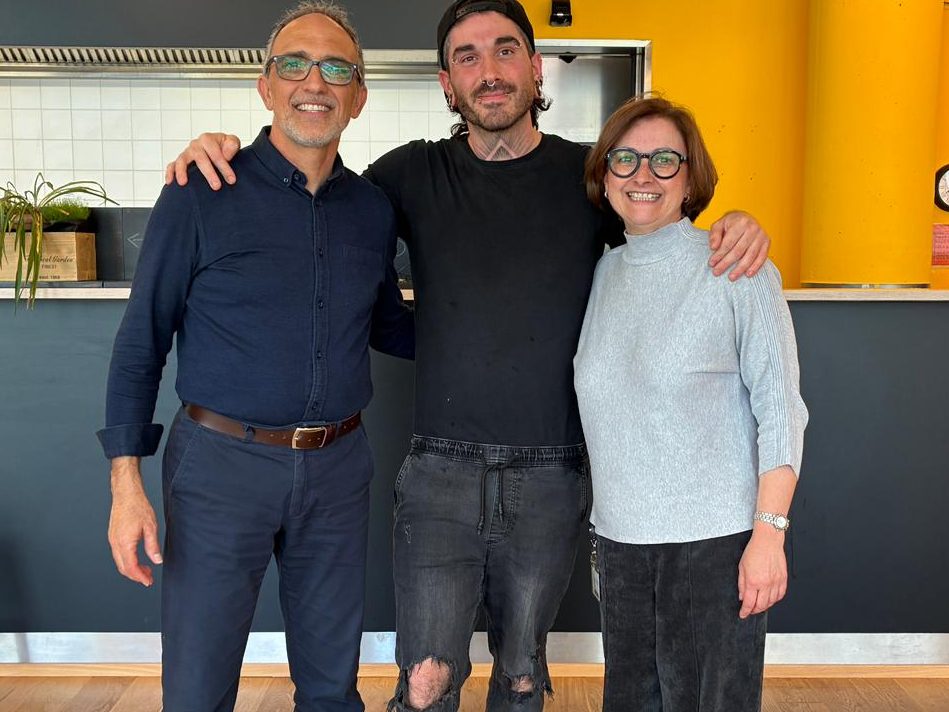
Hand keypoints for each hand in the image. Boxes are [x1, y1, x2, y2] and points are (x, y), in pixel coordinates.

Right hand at [108, 458, 161, 586]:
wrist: (126, 493)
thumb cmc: (138, 506)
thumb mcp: (151, 527)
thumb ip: (153, 546)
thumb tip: (157, 560)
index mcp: (124, 543)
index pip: (131, 567)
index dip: (140, 577)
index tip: (148, 582)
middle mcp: (115, 543)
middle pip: (123, 568)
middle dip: (136, 576)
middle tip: (149, 578)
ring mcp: (112, 540)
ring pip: (120, 562)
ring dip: (131, 569)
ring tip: (146, 569)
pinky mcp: (113, 536)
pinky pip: (118, 554)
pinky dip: (127, 560)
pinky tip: (137, 558)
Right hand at [164, 133, 241, 189]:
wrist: (218, 148)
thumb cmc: (225, 147)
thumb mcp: (232, 142)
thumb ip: (232, 144)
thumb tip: (226, 153)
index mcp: (208, 139)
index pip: (216, 153)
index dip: (224, 167)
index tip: (231, 180)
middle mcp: (195, 145)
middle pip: (200, 158)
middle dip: (208, 173)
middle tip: (216, 186)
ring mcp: (187, 153)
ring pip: (182, 160)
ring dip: (181, 171)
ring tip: (183, 183)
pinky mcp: (180, 161)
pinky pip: (172, 165)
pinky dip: (170, 172)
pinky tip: (170, 182)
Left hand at [708, 211, 770, 280]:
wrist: (746, 218)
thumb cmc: (731, 223)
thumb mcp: (719, 224)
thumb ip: (714, 235)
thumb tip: (713, 247)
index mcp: (741, 222)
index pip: (728, 243)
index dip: (719, 255)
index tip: (711, 264)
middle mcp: (753, 228)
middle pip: (738, 250)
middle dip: (726, 263)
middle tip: (717, 272)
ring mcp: (761, 236)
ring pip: (750, 256)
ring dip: (740, 268)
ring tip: (731, 277)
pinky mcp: (767, 242)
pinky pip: (762, 257)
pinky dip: (755, 267)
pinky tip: (748, 274)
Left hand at [737, 529, 786, 617]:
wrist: (768, 541)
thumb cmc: (754, 550)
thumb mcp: (741, 567)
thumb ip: (741, 584)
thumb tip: (742, 597)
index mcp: (753, 581)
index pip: (749, 603)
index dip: (745, 611)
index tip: (743, 614)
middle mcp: (766, 583)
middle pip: (761, 606)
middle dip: (754, 610)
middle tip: (750, 610)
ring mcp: (776, 582)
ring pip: (772, 602)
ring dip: (765, 606)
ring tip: (759, 605)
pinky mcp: (783, 579)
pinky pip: (781, 595)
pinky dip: (775, 600)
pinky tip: (770, 598)